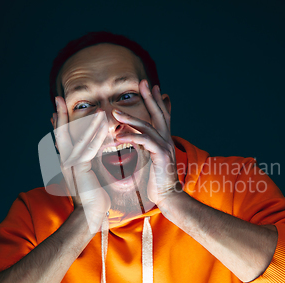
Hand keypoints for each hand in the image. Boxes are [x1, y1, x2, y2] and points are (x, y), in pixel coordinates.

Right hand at [52, 97, 110, 232]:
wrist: (90, 214)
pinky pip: (88, 148)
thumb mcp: (89, 175)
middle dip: (60, 116)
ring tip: (90, 107)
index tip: (57, 108)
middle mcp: (65, 161)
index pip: (61, 138)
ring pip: (76, 138)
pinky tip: (101, 126)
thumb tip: (89, 153)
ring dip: (84, 122)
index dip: (59, 122)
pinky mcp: (80, 169)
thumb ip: (87, 162)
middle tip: (58, 99)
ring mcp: (71, 165)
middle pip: (61, 133)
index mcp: (67, 162)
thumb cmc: (93, 196)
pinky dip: (95, 136)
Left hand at [113, 80, 180, 206]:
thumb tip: (137, 139)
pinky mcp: (161, 155)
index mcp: (164, 141)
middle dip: (151, 98)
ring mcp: (165, 147)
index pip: (161, 117)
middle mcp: (166, 140)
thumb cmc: (157, 182)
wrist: (168, 197)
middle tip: (143, 82)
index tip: (153, 87)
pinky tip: (118, 135)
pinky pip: (145, 141)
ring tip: (115, 110)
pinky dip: (131, 136)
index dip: (157, 101)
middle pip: (159, 114)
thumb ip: (145, 147)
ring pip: (148, 126)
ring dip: (131, 117)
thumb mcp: (150, 160)